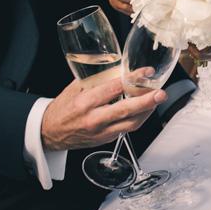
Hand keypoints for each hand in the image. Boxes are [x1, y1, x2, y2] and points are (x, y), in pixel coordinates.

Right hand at [40, 66, 163, 150]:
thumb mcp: (75, 87)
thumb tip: (119, 68)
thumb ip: (97, 79)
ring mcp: (101, 132)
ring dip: (147, 111)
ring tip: (156, 99)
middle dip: (146, 101)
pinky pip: (126, 130)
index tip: (147, 72)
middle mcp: (94, 119)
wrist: (49, 133)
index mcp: (85, 102)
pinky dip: (137, 119)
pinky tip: (144, 110)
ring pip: (131, 124)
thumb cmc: (62, 108)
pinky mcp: (105, 140)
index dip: (133, 79)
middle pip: (126, 110)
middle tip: (161, 93)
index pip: (114, 89)